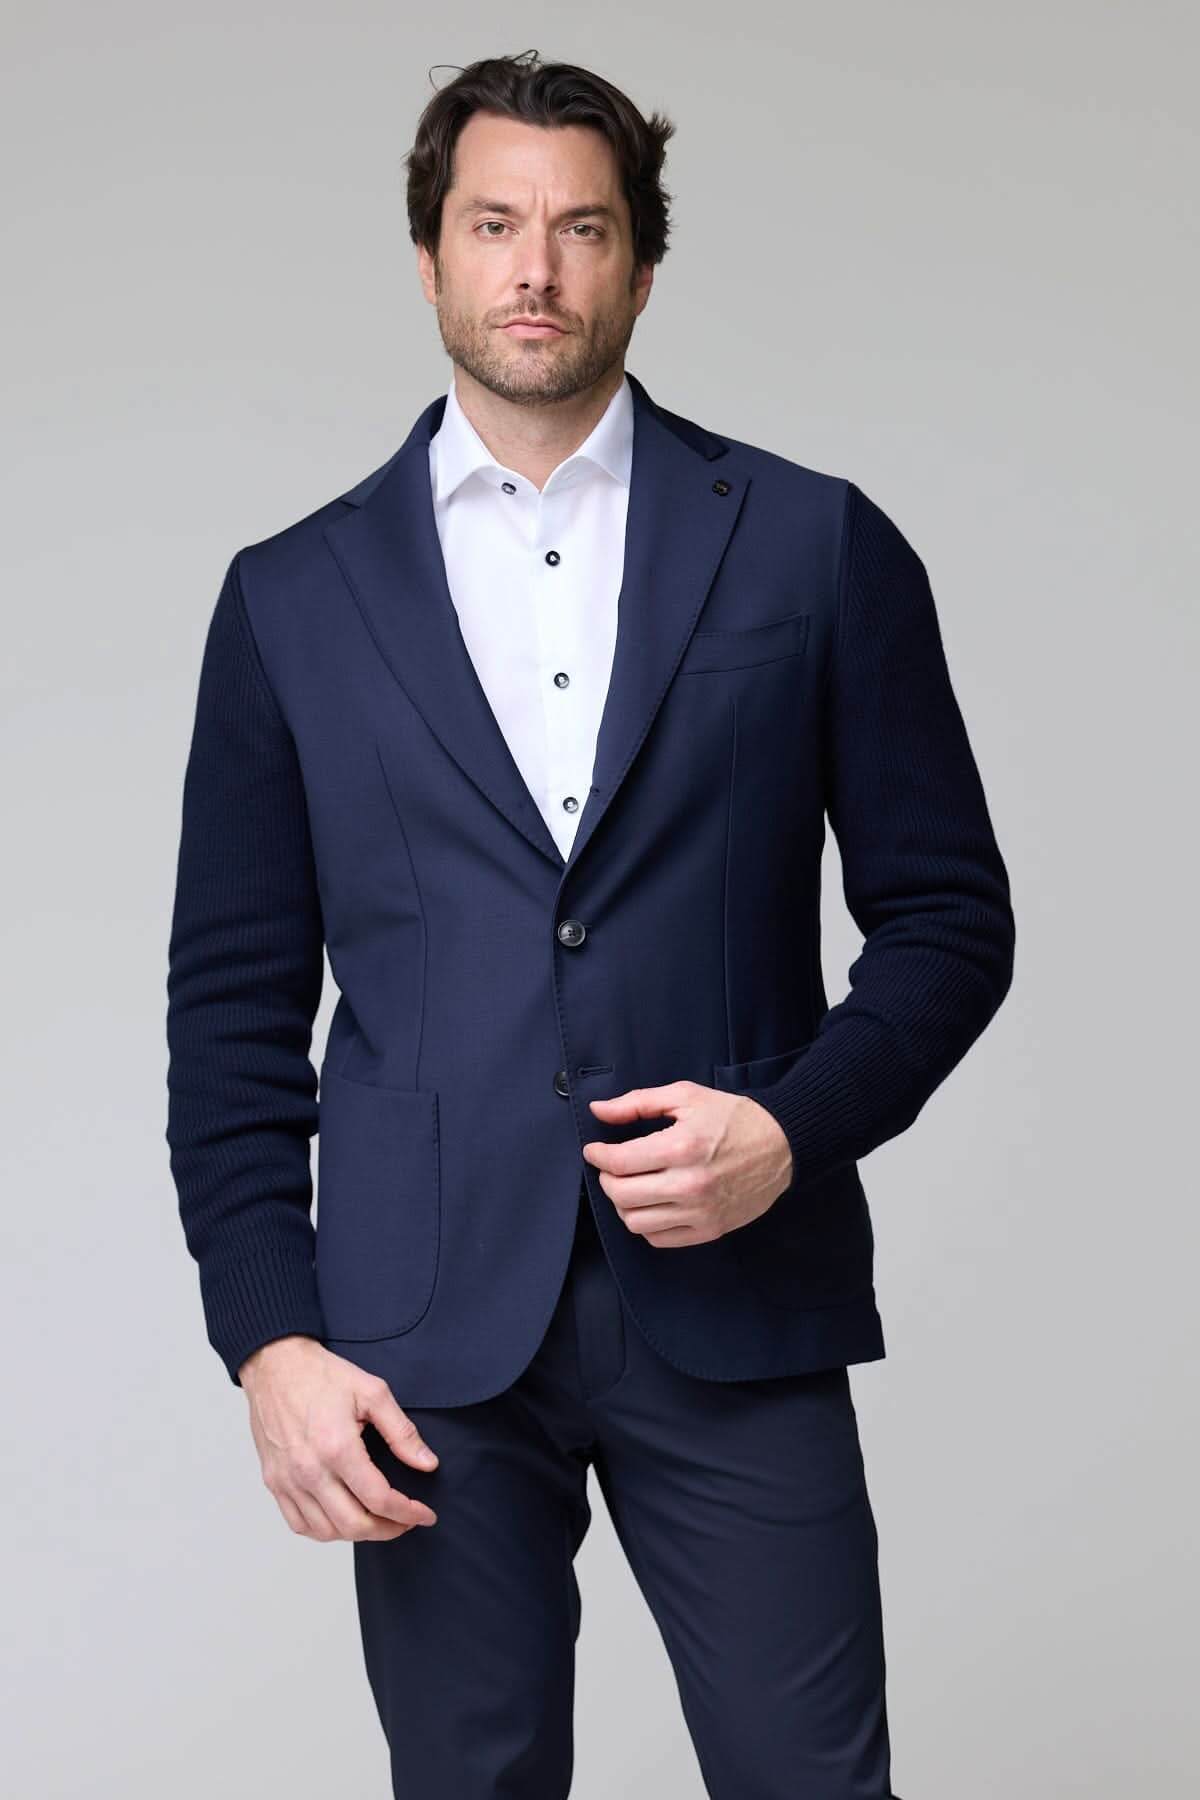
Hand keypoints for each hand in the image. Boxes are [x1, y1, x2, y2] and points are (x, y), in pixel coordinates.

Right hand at [237, 1335, 439, 1541]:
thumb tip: (427, 1463)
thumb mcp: (372, 1392)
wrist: (275, 1366)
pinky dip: (325, 1531)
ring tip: (378, 1520)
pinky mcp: (274, 1482)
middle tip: (406, 1522)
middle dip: (388, 1530)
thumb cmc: (321, 1375)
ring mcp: (288, 1480)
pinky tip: (342, 1519)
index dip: (408, 1513)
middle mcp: (309, 1470)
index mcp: (337, 1447)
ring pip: (326, 1532)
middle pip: (354, 1525)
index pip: (378, 1499)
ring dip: (358, 1534)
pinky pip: (299, 1524)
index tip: (425, 1515)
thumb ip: (402, 1432)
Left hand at [581, 1082, 793, 1246]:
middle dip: (607, 1179)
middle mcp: (689, 1185)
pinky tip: (651, 1205)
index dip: (598, 1156)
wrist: (783, 1145)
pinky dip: (646, 1224)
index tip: (594, 1151)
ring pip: (635, 1222)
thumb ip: (638, 1103)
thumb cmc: (734, 1117)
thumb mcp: (686, 1096)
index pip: (619, 1162)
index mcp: (681, 1147)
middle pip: (621, 1195)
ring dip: (623, 1204)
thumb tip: (599, 1111)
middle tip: (611, 1168)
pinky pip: (659, 1239)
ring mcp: (700, 1212)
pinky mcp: (710, 1230)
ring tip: (630, 1186)